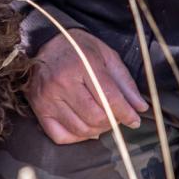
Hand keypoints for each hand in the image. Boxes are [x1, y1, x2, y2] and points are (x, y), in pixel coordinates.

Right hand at [25, 29, 148, 144]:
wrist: (46, 40)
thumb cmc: (79, 47)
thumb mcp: (106, 55)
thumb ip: (124, 82)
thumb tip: (140, 108)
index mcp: (82, 63)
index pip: (109, 98)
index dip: (126, 113)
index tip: (135, 120)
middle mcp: (62, 82)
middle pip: (95, 117)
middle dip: (112, 121)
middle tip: (116, 116)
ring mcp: (47, 97)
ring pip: (80, 129)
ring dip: (97, 129)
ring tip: (101, 119)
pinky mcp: (38, 108)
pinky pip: (60, 136)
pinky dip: (77, 137)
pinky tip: (84, 126)